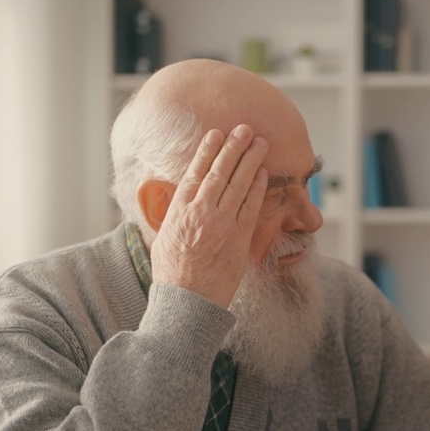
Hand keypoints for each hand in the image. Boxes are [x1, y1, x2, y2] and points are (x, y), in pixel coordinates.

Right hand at [150, 124, 269, 308]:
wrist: (187, 302)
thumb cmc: (174, 275)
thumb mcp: (165, 239)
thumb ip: (175, 217)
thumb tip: (181, 201)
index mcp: (179, 211)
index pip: (194, 173)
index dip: (206, 151)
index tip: (215, 134)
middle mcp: (200, 213)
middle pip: (219, 172)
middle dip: (232, 147)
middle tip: (244, 128)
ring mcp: (221, 224)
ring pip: (238, 184)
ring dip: (250, 160)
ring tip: (259, 142)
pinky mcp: (238, 238)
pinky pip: (251, 206)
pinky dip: (258, 188)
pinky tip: (264, 172)